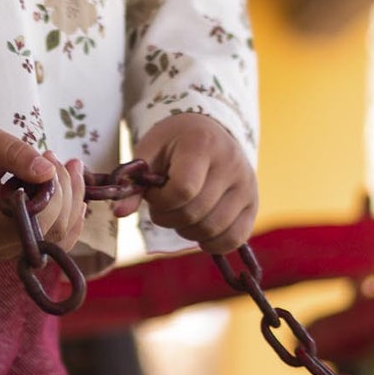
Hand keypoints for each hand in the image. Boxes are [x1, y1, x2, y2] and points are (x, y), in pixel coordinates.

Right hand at [0, 119, 85, 259]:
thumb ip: (17, 155)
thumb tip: (49, 171)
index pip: (39, 218)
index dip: (57, 188)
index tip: (50, 155)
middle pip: (50, 232)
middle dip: (67, 193)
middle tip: (60, 157)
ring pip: (52, 240)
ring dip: (69, 205)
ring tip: (69, 169)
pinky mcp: (2, 241)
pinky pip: (41, 240)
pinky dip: (60, 218)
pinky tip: (69, 195)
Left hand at [115, 113, 257, 254]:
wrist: (208, 132)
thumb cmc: (173, 142)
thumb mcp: (150, 151)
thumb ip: (135, 181)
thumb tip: (119, 213)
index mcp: (203, 144)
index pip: (183, 190)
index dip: (161, 201)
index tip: (154, 192)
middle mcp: (232, 163)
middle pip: (195, 213)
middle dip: (169, 217)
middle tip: (164, 204)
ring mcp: (247, 184)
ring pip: (212, 230)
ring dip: (187, 230)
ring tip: (181, 211)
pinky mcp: (254, 204)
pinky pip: (234, 239)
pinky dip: (211, 242)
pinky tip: (199, 226)